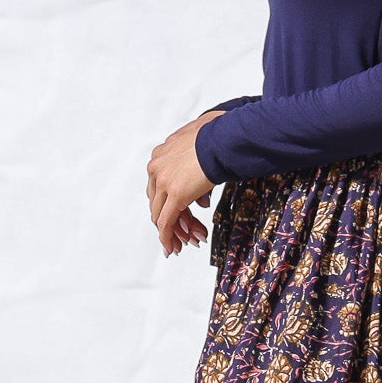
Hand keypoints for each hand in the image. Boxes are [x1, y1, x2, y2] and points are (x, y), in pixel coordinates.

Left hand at [147, 110, 224, 256]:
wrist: (224, 139)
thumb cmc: (219, 135)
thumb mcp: (198, 144)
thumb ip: (192, 157)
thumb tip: (198, 175)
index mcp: (160, 154)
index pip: (158, 186)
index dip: (166, 203)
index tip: (176, 214)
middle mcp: (156, 167)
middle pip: (157, 202)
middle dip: (169, 220)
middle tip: (179, 235)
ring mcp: (164, 181)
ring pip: (161, 214)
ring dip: (172, 232)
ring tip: (181, 245)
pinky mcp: (175, 195)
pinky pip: (166, 222)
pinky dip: (168, 237)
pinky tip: (173, 247)